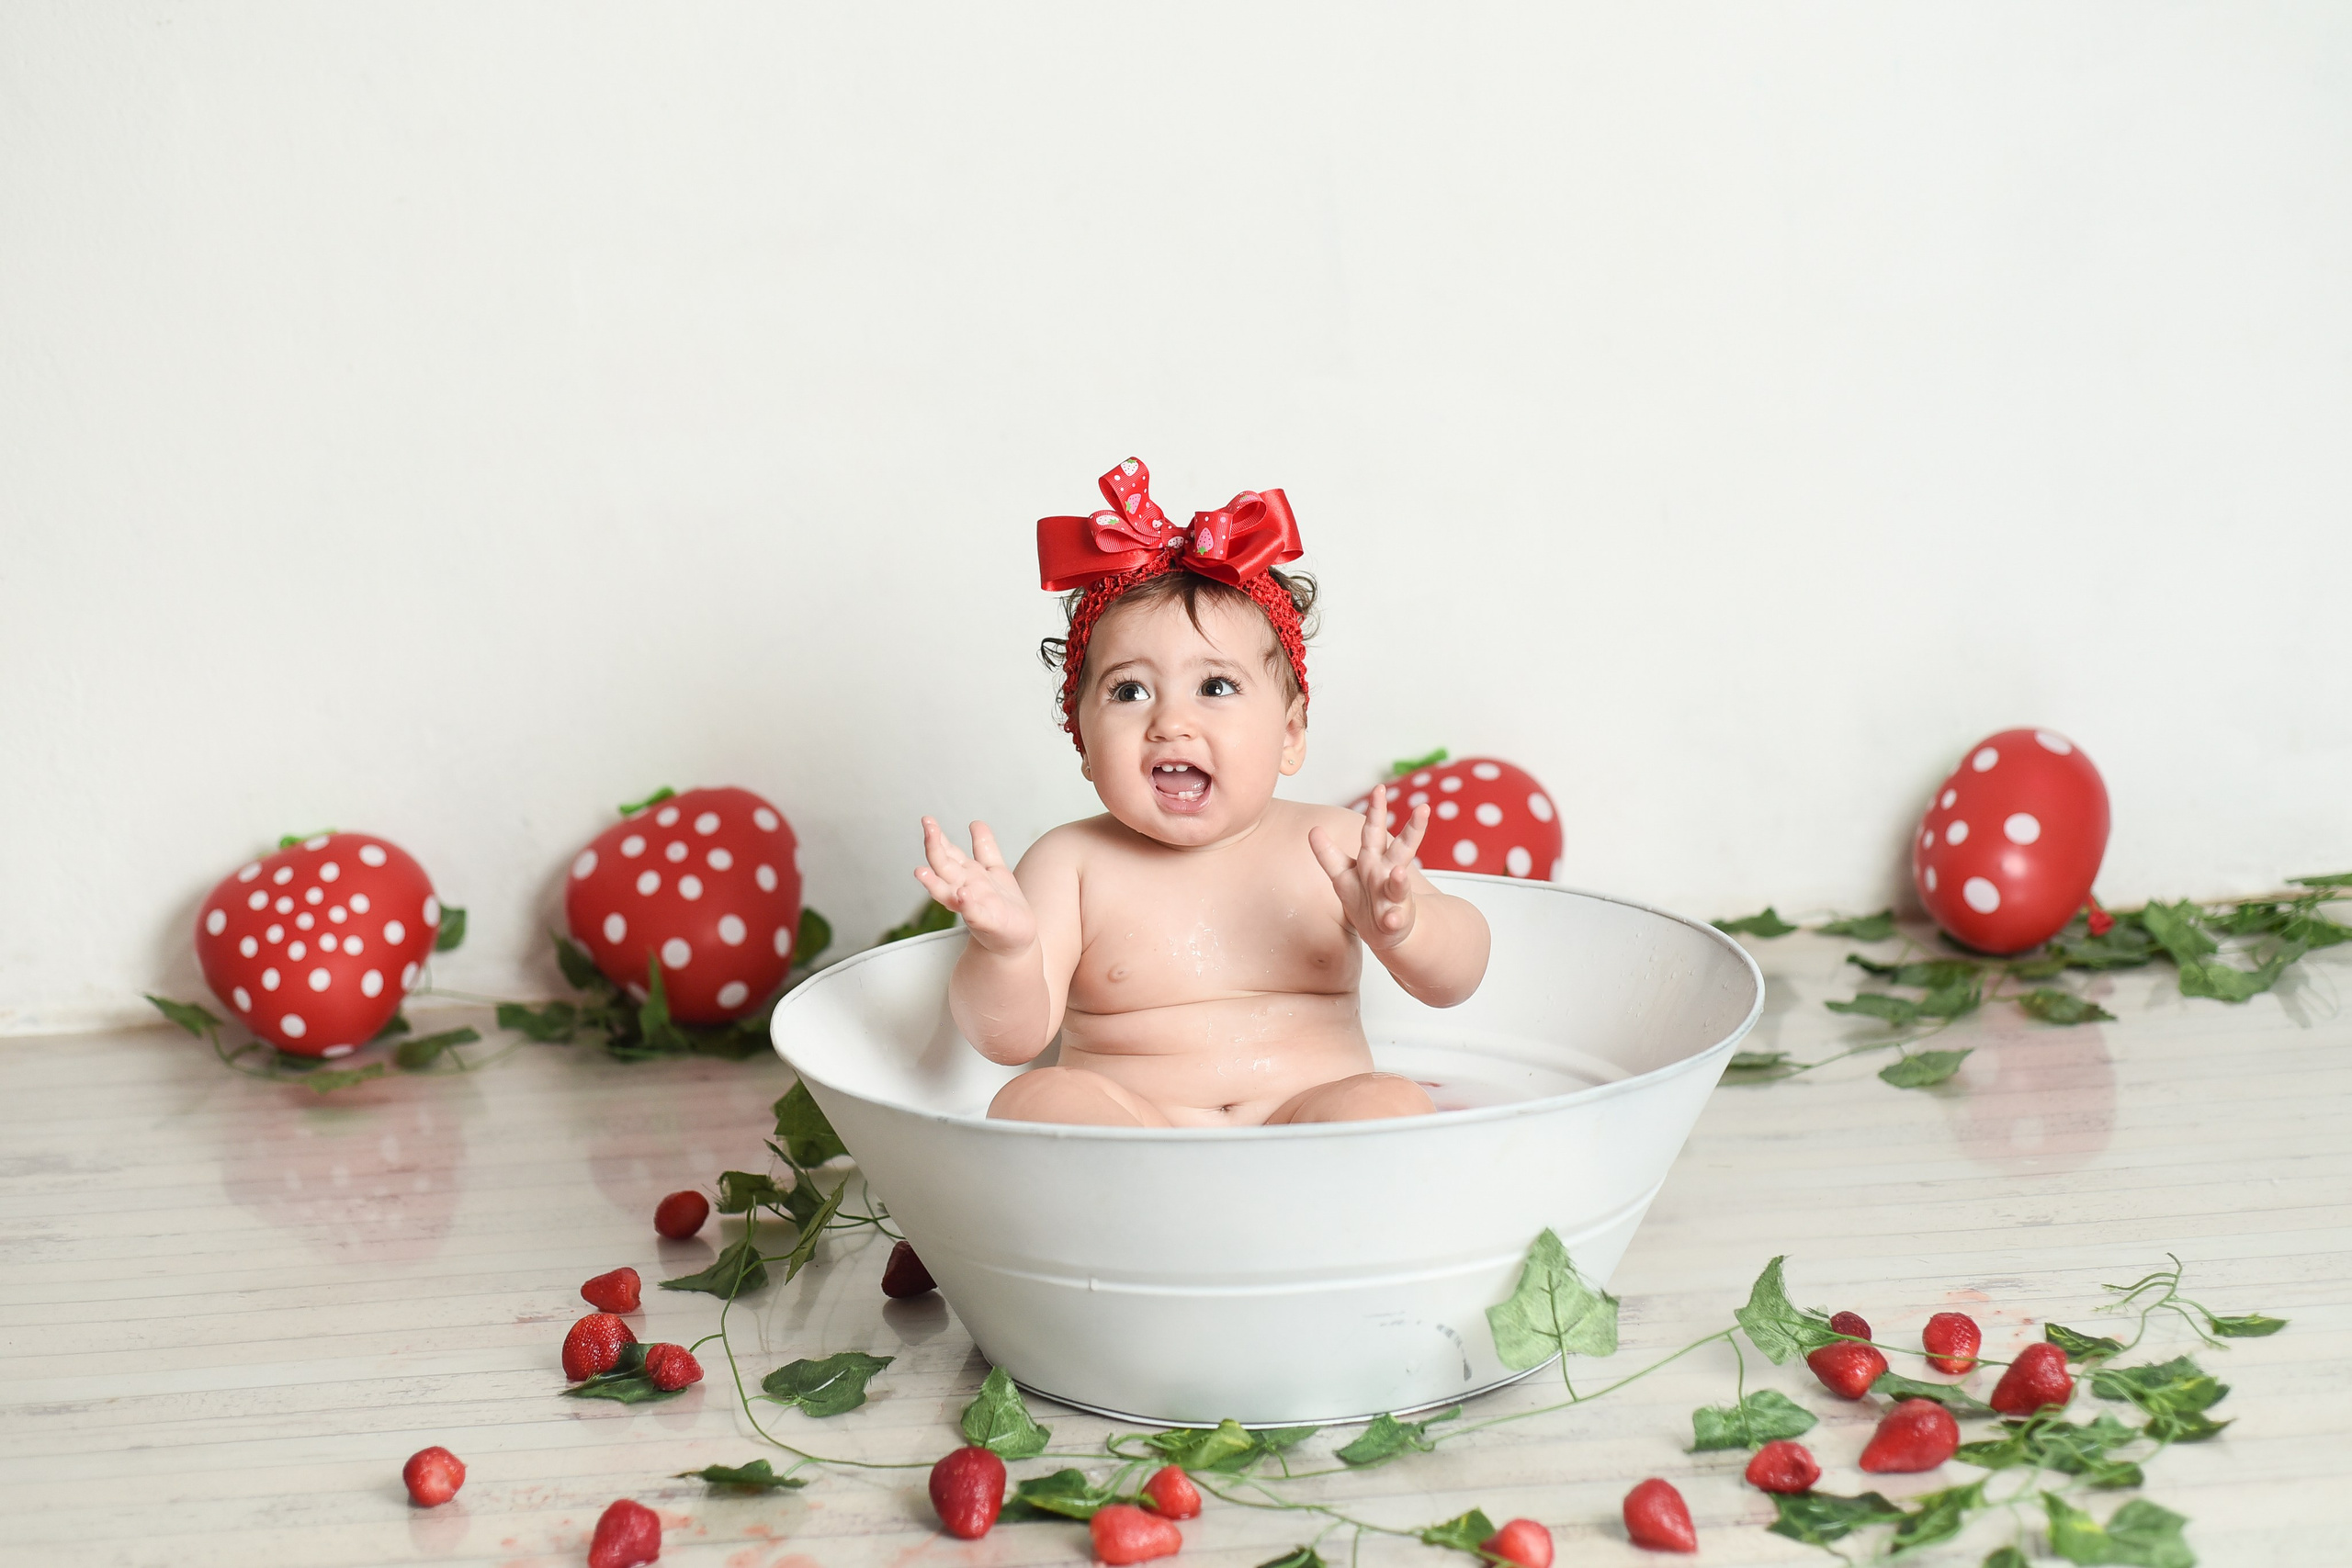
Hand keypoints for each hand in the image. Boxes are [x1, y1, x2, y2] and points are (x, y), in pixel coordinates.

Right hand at [915, 818, 1036, 955]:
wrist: (1015, 936)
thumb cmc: (1001, 904)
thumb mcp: (995, 870)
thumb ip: (984, 848)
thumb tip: (974, 823)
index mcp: (965, 875)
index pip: (948, 854)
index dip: (938, 838)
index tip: (927, 821)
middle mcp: (963, 889)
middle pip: (944, 867)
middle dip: (934, 848)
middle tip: (928, 827)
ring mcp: (972, 906)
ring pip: (947, 892)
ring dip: (933, 883)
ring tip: (920, 871)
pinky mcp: (987, 922)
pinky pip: (975, 914)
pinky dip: (968, 905)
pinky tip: (962, 895)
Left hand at [1308, 784, 1428, 950]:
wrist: (1387, 933)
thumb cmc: (1366, 899)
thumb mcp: (1343, 875)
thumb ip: (1328, 854)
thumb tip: (1312, 828)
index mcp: (1374, 859)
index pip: (1374, 831)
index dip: (1376, 811)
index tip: (1380, 788)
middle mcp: (1387, 874)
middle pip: (1401, 849)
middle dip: (1413, 830)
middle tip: (1423, 809)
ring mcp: (1393, 897)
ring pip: (1399, 885)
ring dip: (1400, 879)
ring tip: (1398, 873)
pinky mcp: (1394, 921)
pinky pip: (1393, 920)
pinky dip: (1393, 919)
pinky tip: (1391, 919)